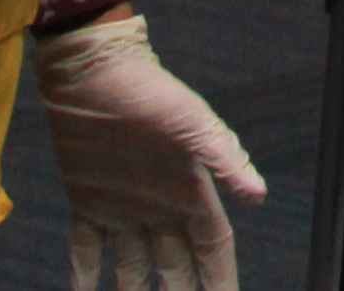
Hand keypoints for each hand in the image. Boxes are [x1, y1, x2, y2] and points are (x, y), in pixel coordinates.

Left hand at [37, 12, 264, 290]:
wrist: (95, 73)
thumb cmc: (151, 95)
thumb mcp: (194, 126)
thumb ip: (225, 160)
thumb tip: (258, 197)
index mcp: (190, 192)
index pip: (212, 248)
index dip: (220, 278)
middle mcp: (161, 206)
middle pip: (176, 265)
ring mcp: (124, 207)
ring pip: (134, 266)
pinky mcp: (88, 202)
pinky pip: (87, 249)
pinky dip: (85, 274)